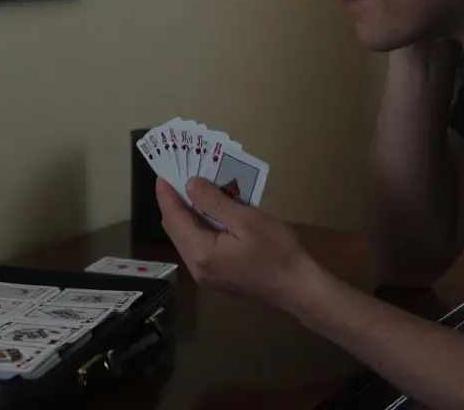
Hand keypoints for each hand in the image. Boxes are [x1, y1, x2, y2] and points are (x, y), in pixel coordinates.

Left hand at [155, 176, 317, 309]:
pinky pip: (199, 249)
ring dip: (188, 217)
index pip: (173, 219)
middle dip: (174, 204)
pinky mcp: (218, 279)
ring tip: (195, 192)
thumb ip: (215, 202)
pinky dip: (200, 229)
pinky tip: (212, 216)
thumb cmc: (278, 252)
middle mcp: (197, 268)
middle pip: (175, 231)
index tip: (162, 174)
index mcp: (201, 252)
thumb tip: (190, 185)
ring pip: (187, 241)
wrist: (300, 290)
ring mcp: (207, 277)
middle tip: (179, 178)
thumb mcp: (247, 220)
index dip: (166, 195)